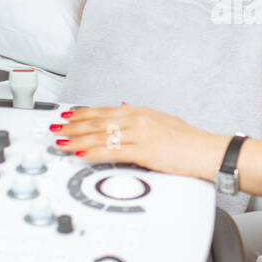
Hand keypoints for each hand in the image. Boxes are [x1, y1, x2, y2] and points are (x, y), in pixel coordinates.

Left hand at [55, 104, 229, 181]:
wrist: (206, 151)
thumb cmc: (188, 140)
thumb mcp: (162, 121)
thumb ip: (141, 117)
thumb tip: (124, 106)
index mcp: (140, 112)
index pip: (104, 111)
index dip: (82, 114)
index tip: (66, 117)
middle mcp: (137, 119)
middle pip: (97, 122)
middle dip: (73, 126)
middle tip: (56, 129)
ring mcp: (140, 134)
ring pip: (101, 136)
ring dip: (77, 140)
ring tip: (61, 143)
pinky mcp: (144, 151)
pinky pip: (112, 151)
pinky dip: (93, 152)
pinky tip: (81, 154)